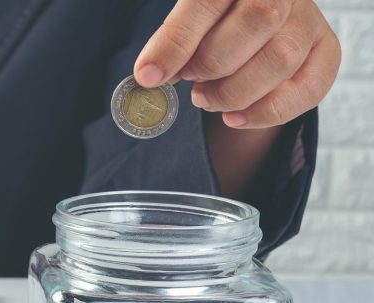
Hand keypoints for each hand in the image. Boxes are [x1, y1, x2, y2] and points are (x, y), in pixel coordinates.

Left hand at [134, 0, 340, 128]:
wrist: (253, 25)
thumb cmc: (215, 23)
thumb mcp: (190, 21)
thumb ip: (174, 41)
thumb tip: (151, 75)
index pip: (207, 2)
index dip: (176, 42)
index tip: (150, 77)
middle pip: (256, 22)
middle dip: (212, 65)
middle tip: (191, 83)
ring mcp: (309, 19)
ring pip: (282, 58)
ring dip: (235, 92)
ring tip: (206, 99)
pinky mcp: (326, 50)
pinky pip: (309, 88)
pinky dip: (268, 112)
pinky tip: (236, 118)